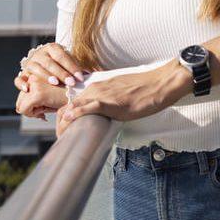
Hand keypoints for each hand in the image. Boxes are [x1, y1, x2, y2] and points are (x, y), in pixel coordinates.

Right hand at [15, 42, 92, 91]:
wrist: (46, 64)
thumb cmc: (63, 66)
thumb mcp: (70, 63)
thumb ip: (79, 68)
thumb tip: (95, 74)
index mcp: (53, 48)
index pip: (62, 55)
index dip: (71, 66)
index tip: (80, 77)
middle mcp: (40, 54)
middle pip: (49, 62)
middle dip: (61, 73)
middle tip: (71, 82)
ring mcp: (30, 63)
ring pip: (35, 68)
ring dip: (45, 76)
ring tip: (55, 83)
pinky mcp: (23, 74)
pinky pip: (19, 78)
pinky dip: (21, 83)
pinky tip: (28, 89)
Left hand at [15, 76, 66, 117]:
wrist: (81, 97)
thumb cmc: (67, 96)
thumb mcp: (48, 94)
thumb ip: (33, 98)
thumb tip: (19, 109)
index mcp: (36, 72)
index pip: (22, 93)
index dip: (31, 104)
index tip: (44, 106)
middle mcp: (33, 75)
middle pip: (20, 99)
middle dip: (31, 108)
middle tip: (46, 109)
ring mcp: (35, 83)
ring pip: (21, 104)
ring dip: (32, 111)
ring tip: (47, 107)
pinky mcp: (37, 94)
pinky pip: (24, 110)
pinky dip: (33, 114)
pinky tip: (46, 110)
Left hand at [57, 61, 191, 124]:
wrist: (159, 83)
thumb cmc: (145, 89)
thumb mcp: (122, 92)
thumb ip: (111, 100)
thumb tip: (107, 112)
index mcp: (100, 86)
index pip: (77, 100)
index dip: (68, 114)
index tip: (65, 127)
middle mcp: (97, 88)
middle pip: (72, 103)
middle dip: (63, 120)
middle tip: (60, 135)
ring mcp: (103, 94)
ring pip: (76, 105)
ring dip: (66, 120)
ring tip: (60, 135)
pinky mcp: (110, 102)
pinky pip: (88, 107)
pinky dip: (76, 113)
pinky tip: (68, 119)